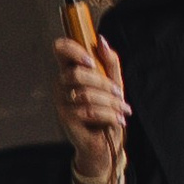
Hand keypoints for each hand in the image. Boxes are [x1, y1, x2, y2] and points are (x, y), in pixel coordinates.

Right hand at [53, 28, 128, 183]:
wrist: (105, 143)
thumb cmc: (106, 111)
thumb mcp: (113, 83)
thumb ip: (109, 61)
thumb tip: (102, 40)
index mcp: (70, 71)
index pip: (60, 49)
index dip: (73, 49)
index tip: (91, 60)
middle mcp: (61, 84)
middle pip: (77, 73)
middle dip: (104, 84)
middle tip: (120, 94)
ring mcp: (61, 102)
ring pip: (86, 94)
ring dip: (111, 102)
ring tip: (123, 110)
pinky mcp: (66, 119)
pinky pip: (88, 111)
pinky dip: (108, 115)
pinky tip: (117, 120)